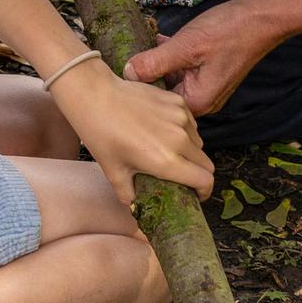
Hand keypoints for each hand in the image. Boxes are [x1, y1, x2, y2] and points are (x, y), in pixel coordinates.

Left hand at [48, 61, 211, 202]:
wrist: (95, 95)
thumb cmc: (100, 133)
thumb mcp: (113, 171)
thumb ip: (129, 195)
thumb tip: (135, 208)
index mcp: (166, 161)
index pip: (205, 180)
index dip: (203, 191)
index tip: (195, 194)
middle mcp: (179, 139)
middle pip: (206, 163)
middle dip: (197, 173)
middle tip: (181, 176)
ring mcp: (180, 117)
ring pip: (199, 142)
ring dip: (190, 151)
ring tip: (167, 151)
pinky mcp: (177, 101)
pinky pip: (190, 122)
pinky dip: (183, 131)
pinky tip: (162, 130)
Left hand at [125, 0, 278, 117]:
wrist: (261, 16)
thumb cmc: (228, 32)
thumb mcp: (185, 47)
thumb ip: (154, 62)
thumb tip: (127, 74)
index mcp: (197, 101)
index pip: (157, 106)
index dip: (137, 91)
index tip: (118, 78)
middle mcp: (202, 98)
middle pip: (163, 94)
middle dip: (146, 76)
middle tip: (123, 58)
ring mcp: (206, 84)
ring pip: (171, 78)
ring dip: (157, 63)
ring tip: (137, 46)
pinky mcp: (208, 69)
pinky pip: (182, 67)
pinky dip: (170, 55)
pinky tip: (157, 39)